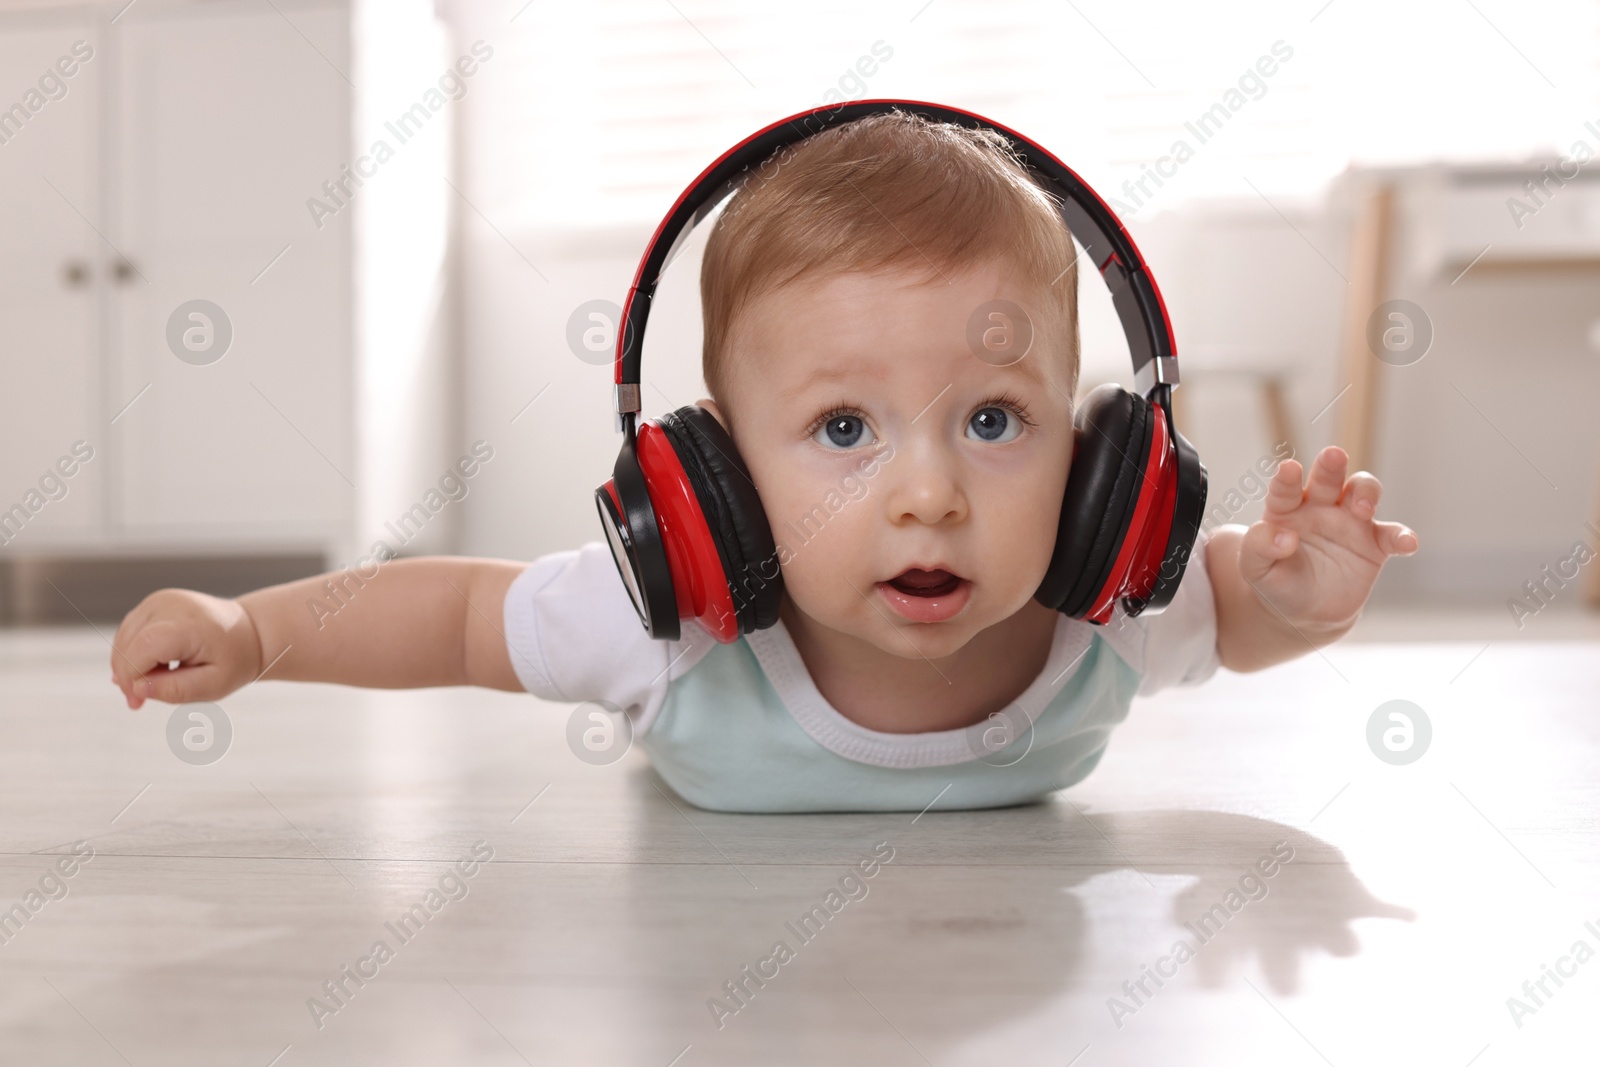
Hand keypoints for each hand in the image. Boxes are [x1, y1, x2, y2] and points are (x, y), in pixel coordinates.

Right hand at [110, 590, 262, 709]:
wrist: (248, 631)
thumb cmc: (234, 659)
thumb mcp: (213, 684)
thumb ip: (176, 689)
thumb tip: (138, 689)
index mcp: (189, 624)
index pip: (142, 648)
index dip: (132, 677)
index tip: (138, 702)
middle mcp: (170, 605)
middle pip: (128, 644)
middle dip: (128, 677)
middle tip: (140, 702)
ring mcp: (159, 600)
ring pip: (124, 638)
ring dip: (128, 665)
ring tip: (152, 683)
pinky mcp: (154, 602)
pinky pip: (129, 631)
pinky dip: (131, 653)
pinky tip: (149, 668)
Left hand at [1237, 446, 1417, 631]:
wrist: (1304, 611)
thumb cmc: (1275, 581)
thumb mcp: (1255, 568)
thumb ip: (1260, 547)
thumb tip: (1283, 537)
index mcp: (1286, 510)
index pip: (1285, 490)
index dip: (1287, 479)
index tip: (1289, 468)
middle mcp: (1320, 508)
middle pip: (1328, 478)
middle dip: (1331, 466)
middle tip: (1334, 455)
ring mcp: (1349, 522)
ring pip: (1362, 493)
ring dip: (1365, 493)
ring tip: (1362, 508)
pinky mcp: (1374, 545)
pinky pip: (1392, 535)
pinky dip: (1402, 537)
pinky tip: (1407, 544)